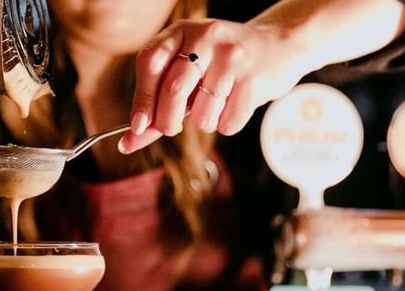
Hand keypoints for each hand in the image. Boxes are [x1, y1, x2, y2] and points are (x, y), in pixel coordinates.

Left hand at [119, 18, 310, 151]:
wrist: (278, 47)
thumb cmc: (220, 69)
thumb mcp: (186, 77)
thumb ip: (156, 109)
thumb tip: (127, 143)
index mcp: (181, 33)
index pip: (149, 63)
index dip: (142, 99)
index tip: (138, 126)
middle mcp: (205, 37)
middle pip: (173, 90)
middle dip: (167, 121)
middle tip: (171, 128)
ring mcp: (232, 55)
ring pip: (202, 113)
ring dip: (204, 122)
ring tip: (215, 105)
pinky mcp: (255, 77)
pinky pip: (228, 122)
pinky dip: (227, 124)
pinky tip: (235, 105)